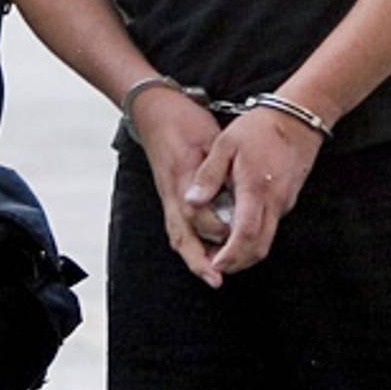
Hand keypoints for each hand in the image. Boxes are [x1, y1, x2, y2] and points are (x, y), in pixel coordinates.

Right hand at [130, 88, 223, 287]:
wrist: (154, 111)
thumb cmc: (182, 121)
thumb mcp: (206, 137)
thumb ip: (218, 168)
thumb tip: (236, 191)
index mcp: (182, 178)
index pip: (198, 214)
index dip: (218, 227)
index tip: (237, 234)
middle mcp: (172, 194)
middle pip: (181, 236)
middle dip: (198, 260)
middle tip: (217, 278)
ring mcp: (167, 197)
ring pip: (177, 236)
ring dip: (194, 258)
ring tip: (213, 276)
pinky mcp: (169, 197)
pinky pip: (177, 229)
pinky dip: (190, 246)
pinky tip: (205, 255)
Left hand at [184, 107, 323, 275]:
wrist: (299, 118)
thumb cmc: (260, 127)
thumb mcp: (226, 144)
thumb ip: (208, 175)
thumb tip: (191, 202)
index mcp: (256, 188)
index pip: (246, 232)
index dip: (231, 254)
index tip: (216, 266)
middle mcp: (275, 202)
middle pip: (259, 247)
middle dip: (237, 263)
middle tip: (215, 268)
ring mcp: (285, 203)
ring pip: (267, 240)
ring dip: (245, 253)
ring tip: (222, 256)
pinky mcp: (288, 201)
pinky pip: (271, 227)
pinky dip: (254, 238)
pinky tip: (237, 234)